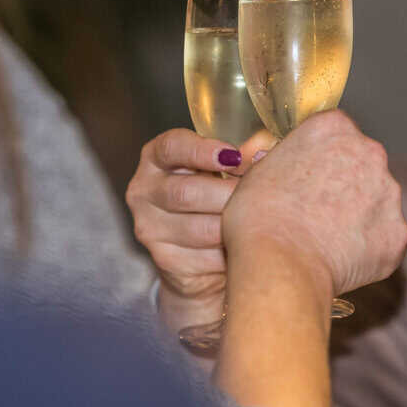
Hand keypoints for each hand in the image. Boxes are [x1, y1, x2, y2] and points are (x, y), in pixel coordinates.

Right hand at [124, 129, 248, 317]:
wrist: (194, 249)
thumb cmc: (211, 197)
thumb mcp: (218, 170)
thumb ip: (238, 158)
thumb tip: (262, 154)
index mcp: (155, 158)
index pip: (171, 147)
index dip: (202, 151)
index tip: (234, 157)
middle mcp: (144, 191)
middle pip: (186, 192)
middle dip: (228, 194)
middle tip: (261, 194)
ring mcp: (150, 228)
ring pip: (198, 228)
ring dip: (234, 226)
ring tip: (260, 221)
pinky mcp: (165, 259)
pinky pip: (205, 257)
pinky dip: (231, 252)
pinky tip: (247, 245)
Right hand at [222, 110, 406, 300]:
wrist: (281, 266)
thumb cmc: (261, 219)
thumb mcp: (257, 172)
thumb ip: (284, 161)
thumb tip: (286, 167)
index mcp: (334, 128)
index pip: (334, 132)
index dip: (318, 155)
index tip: (306, 173)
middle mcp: (369, 153)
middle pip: (360, 162)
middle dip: (343, 182)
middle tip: (314, 208)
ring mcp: (388, 194)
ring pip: (376, 200)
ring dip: (357, 214)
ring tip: (323, 237)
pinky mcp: (398, 234)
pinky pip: (383, 237)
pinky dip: (366, 247)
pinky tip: (339, 256)